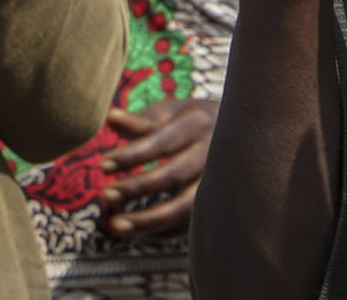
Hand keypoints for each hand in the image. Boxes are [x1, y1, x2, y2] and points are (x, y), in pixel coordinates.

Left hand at [96, 99, 218, 238]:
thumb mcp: (171, 114)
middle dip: (137, 188)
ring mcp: (221, 179)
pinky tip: (138, 232)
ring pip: (186, 206)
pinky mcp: (221, 202)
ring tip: (115, 226)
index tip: (103, 166)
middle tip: (106, 195)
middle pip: (174, 174)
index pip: (162, 142)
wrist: (243, 132)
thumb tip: (111, 116)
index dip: (132, 156)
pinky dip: (163, 231)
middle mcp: (213, 151)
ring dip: (149, 220)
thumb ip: (141, 121)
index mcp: (198, 122)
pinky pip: (192, 223)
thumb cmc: (193, 121)